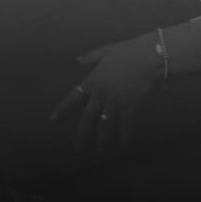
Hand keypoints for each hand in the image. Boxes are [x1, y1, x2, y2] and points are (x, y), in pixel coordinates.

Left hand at [49, 32, 160, 153]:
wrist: (147, 56)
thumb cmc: (127, 51)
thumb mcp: (105, 51)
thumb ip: (91, 57)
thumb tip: (77, 60)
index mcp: (93, 80)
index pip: (73, 97)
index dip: (63, 110)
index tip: (53, 120)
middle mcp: (101, 93)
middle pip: (87, 117)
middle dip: (82, 133)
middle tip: (78, 147)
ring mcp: (115, 100)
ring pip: (104, 124)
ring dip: (101, 139)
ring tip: (99, 150)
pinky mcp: (129, 104)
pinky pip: (124, 124)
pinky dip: (124, 135)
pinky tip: (123, 145)